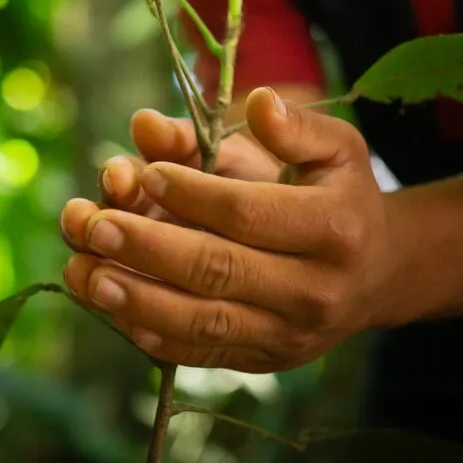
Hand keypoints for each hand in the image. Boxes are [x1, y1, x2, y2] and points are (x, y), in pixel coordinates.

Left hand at [60, 87, 391, 372]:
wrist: (376, 275)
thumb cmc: (342, 197)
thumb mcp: (336, 150)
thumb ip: (294, 127)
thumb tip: (254, 103)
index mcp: (334, 229)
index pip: (248, 214)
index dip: (191, 193)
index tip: (146, 171)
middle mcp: (314, 291)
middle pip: (218, 271)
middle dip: (148, 248)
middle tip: (95, 223)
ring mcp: (289, 334)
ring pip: (203, 323)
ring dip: (136, 299)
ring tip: (86, 273)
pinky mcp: (265, 360)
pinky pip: (202, 352)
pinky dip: (151, 333)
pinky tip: (111, 307)